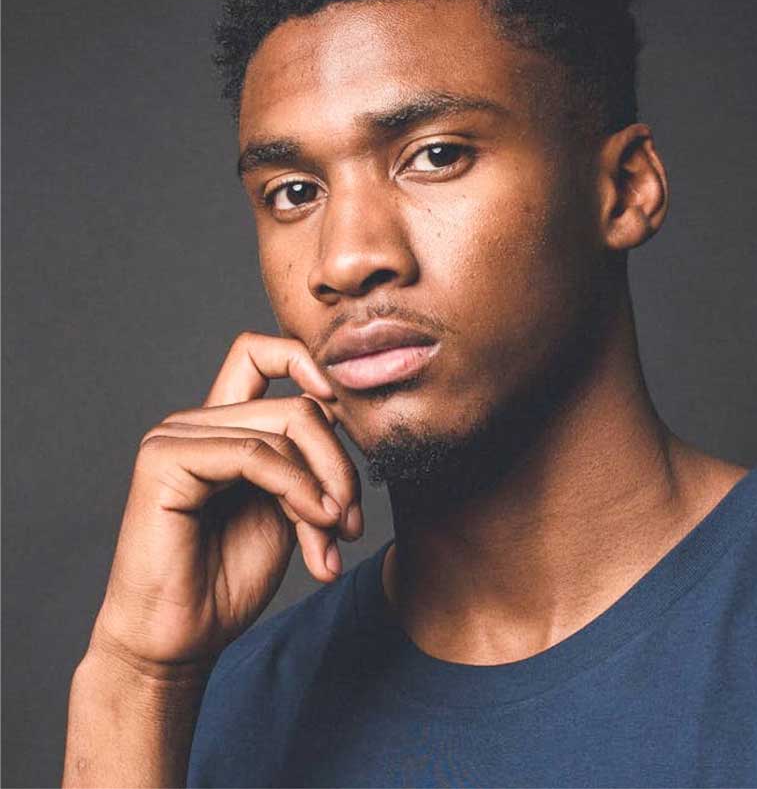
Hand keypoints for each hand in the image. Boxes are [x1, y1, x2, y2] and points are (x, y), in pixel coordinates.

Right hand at [88, 332, 361, 675]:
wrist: (179, 641)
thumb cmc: (227, 580)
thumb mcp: (288, 510)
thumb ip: (306, 463)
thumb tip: (344, 416)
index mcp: (220, 427)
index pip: (261, 353)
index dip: (309, 362)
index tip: (344, 407)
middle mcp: (195, 421)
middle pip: (296, 405)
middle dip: (339, 464)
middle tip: (353, 522)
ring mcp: (175, 436)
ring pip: (285, 427)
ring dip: (326, 487)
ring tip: (335, 539)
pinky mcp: (165, 460)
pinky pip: (254, 455)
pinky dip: (297, 489)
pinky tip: (316, 525)